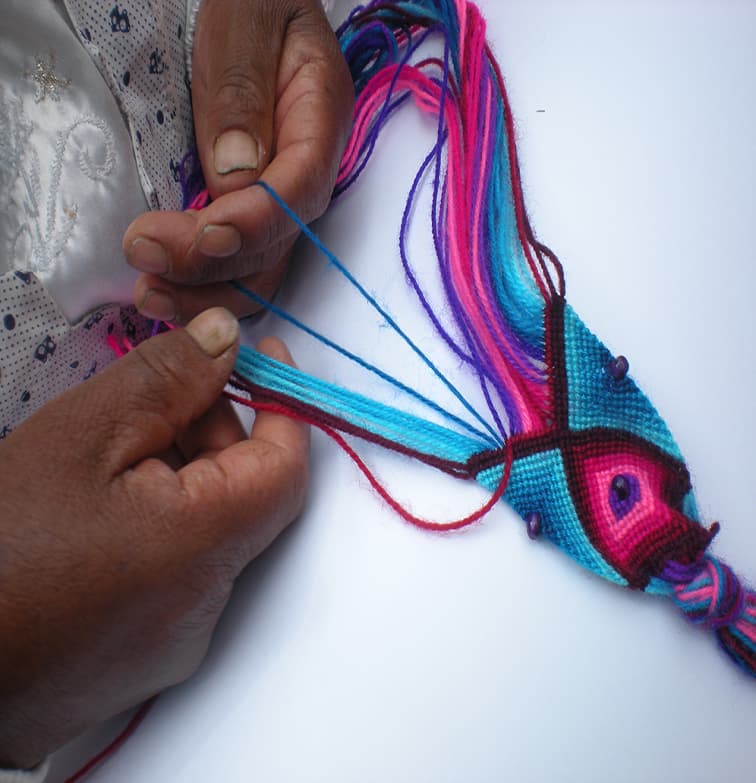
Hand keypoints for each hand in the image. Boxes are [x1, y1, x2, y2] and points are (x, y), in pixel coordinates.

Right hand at [0, 309, 307, 768]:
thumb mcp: (80, 438)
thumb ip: (165, 380)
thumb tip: (227, 334)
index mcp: (204, 547)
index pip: (288, 467)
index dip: (284, 404)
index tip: (264, 357)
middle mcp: (207, 604)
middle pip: (246, 498)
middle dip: (219, 432)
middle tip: (168, 391)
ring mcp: (176, 640)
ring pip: (210, 534)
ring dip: (183, 477)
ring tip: (119, 446)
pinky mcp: (145, 660)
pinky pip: (178, 574)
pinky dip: (160, 525)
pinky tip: (103, 505)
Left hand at [123, 0, 353, 322]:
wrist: (255, 4)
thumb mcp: (247, 19)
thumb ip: (243, 91)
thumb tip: (234, 173)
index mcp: (320, 120)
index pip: (299, 188)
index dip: (255, 220)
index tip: (203, 234)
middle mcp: (307, 171)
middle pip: (277, 243)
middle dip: (214, 264)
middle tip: (146, 258)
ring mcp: (280, 196)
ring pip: (259, 267)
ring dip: (206, 291)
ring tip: (149, 293)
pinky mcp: (249, 208)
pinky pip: (237, 260)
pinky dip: (203, 283)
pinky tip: (164, 288)